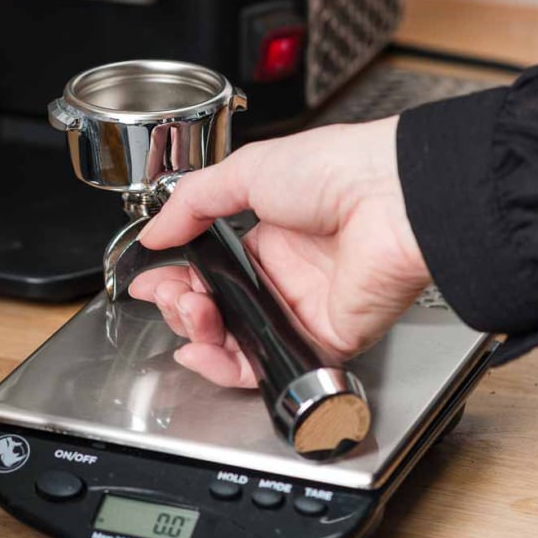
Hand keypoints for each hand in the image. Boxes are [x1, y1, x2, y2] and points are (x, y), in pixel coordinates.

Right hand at [130, 117, 430, 387]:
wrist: (389, 194)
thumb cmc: (335, 169)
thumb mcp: (247, 169)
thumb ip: (192, 203)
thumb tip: (155, 233)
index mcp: (271, 234)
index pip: (210, 270)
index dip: (177, 278)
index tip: (148, 282)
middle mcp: (286, 275)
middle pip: (218, 310)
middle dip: (182, 306)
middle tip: (170, 294)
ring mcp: (304, 308)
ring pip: (238, 343)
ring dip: (201, 334)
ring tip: (191, 313)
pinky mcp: (325, 337)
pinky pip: (271, 364)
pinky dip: (232, 367)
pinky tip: (207, 351)